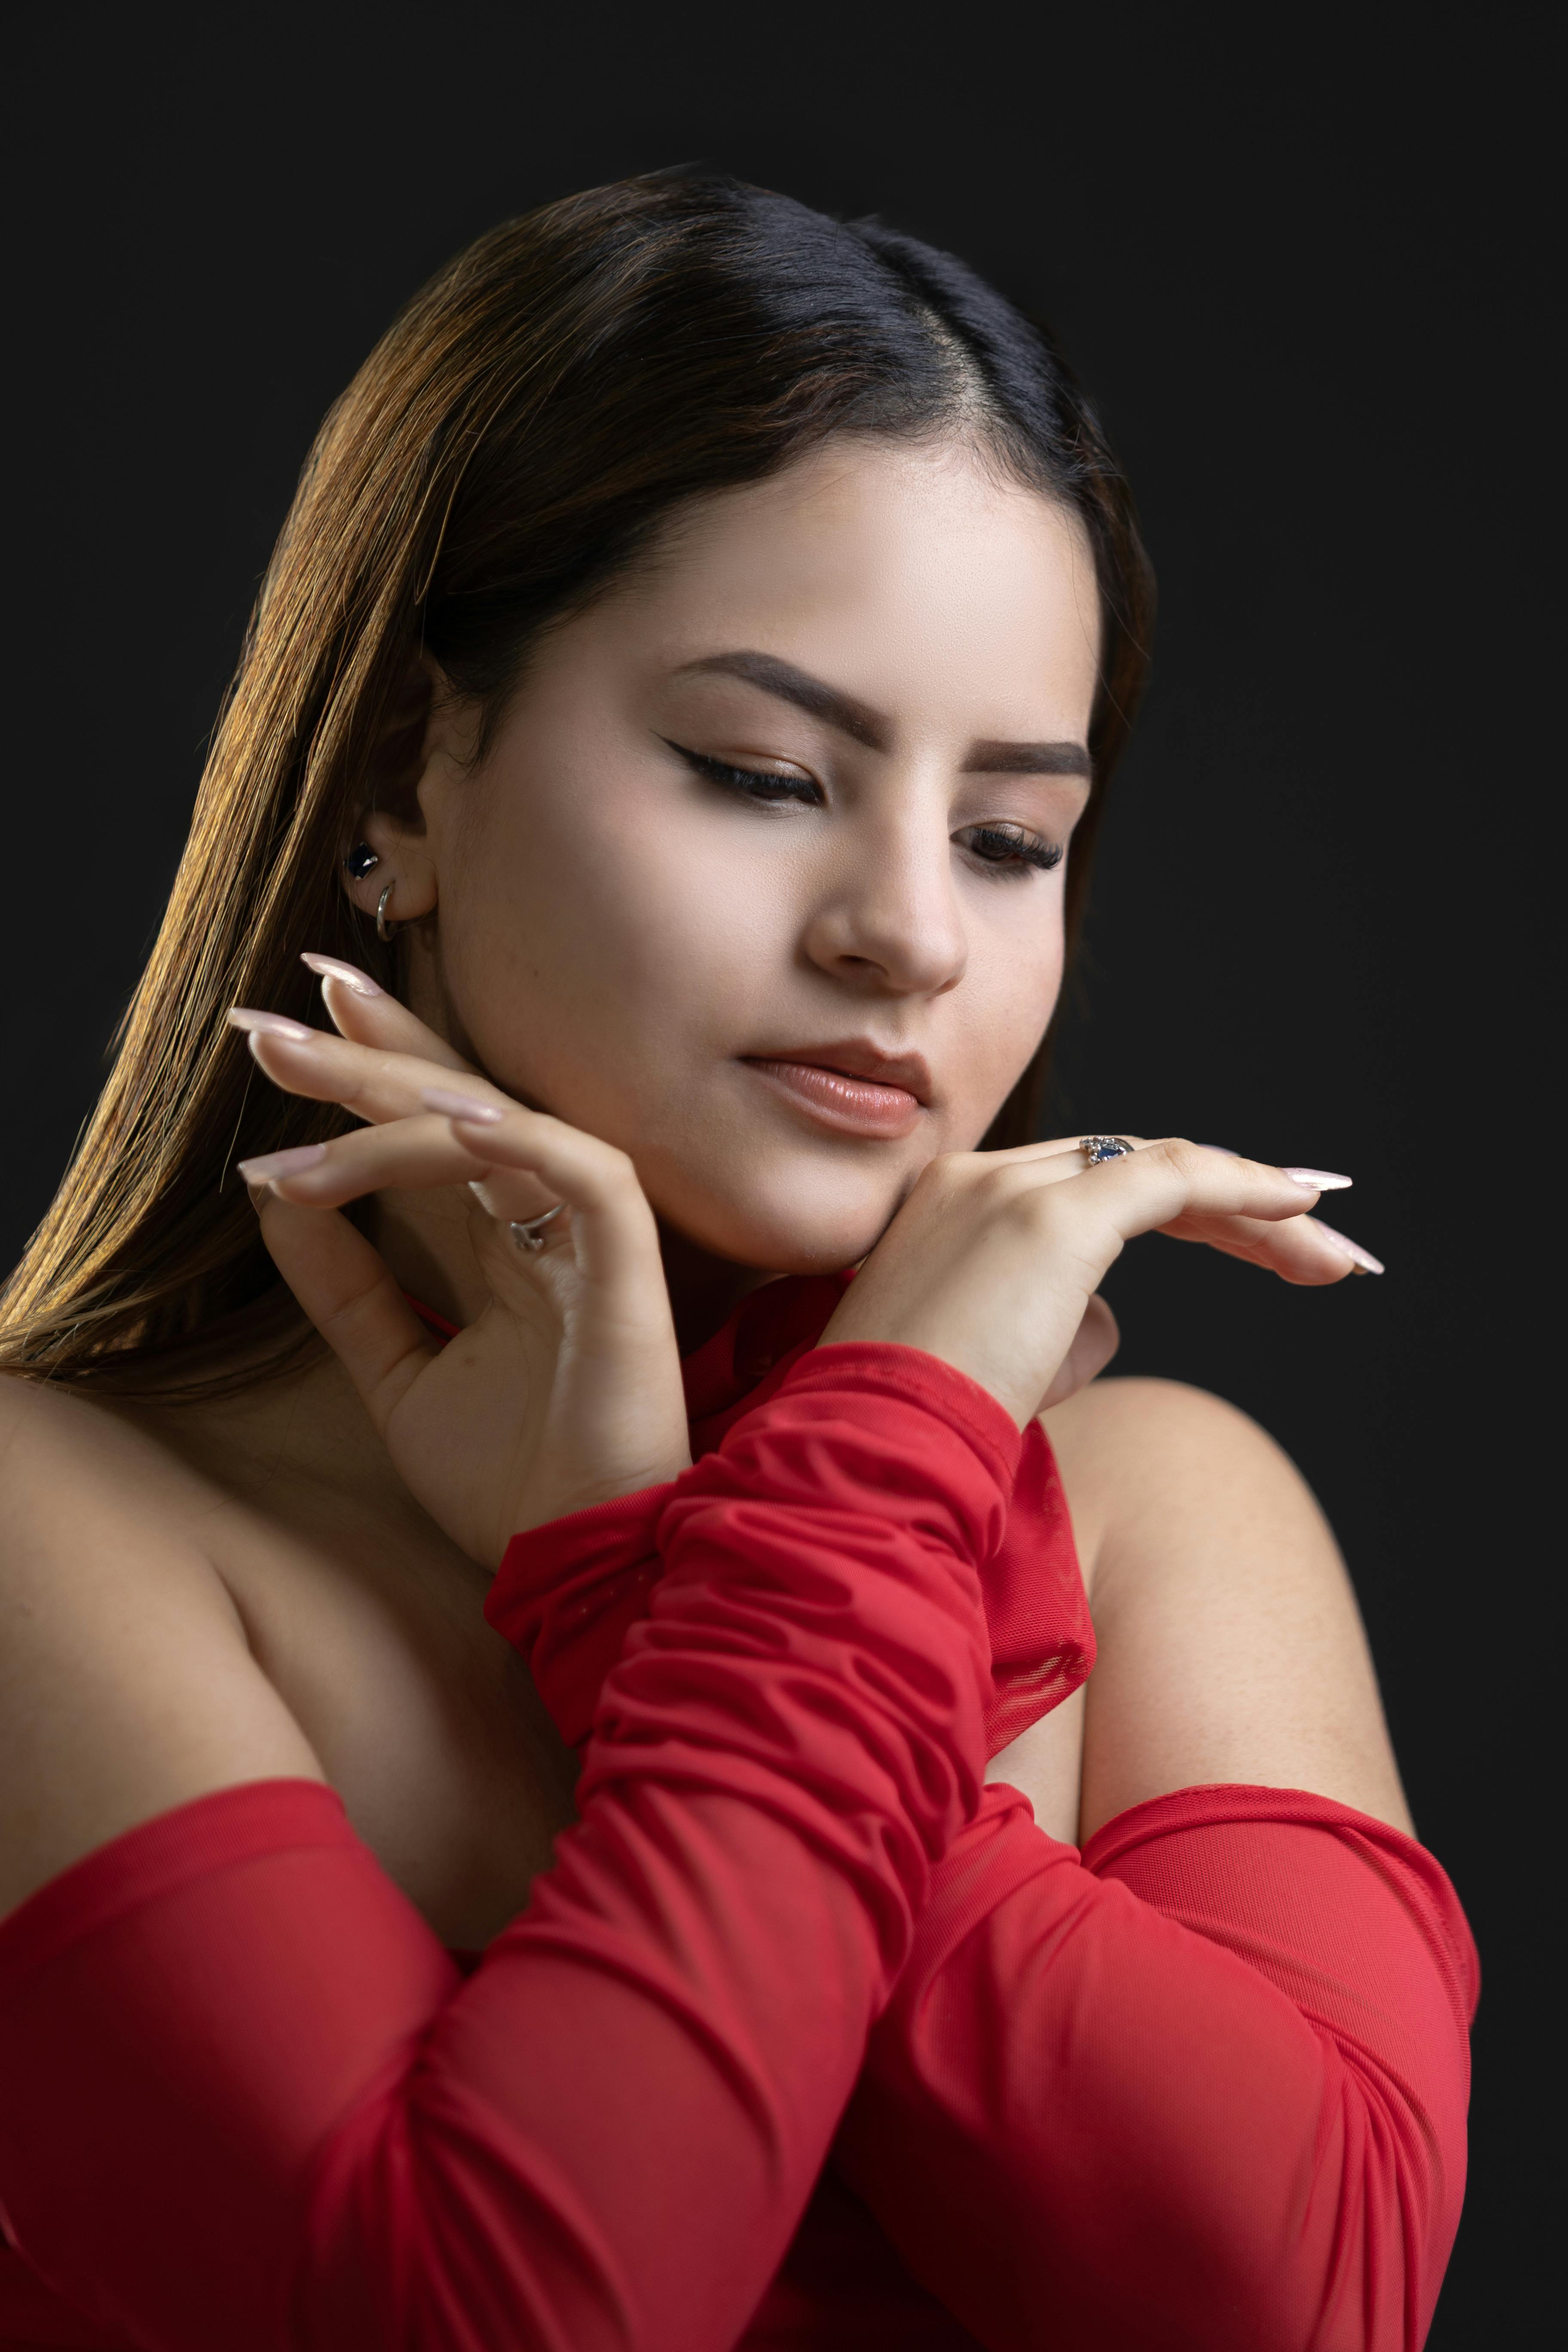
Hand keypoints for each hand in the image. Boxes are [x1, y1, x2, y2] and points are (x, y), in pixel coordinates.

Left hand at [229, 963, 689, 1566]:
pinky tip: (447, 1120)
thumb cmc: (508, 1487)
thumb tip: (270, 1197)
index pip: (434, 1130)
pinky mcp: (633, 1268)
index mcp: (508, 1245)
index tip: (282, 1027)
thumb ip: (347, 1290)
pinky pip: (583, 1172)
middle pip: (459, 1105)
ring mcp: (595, 1239)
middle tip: (268, 1023)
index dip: (370, 1068)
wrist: (577, 1568)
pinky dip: (518, 1139)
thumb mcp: (394, 1374)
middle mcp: (551, 1224)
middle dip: (365, 1055)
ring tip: (300, 1095)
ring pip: (502, 1126)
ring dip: (399, 1100)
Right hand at [819, 1136, 1367, 1427]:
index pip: (1082, 1183)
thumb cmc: (914, 1435)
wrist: (868, 1453)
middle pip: (1129, 1167)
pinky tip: (1301, 1205)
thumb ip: (1046, 1327)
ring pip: (1162, 1171)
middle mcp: (976, 1178)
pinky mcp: (1051, 1222)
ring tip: (1332, 1255)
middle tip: (1313, 1244)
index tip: (1243, 1238)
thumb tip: (1107, 1317)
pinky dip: (1244, 1188)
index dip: (1173, 1204)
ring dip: (1257, 1211)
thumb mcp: (983, 1366)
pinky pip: (1173, 1181)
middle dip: (1230, 1203)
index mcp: (946, 1205)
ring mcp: (1010, 1192)